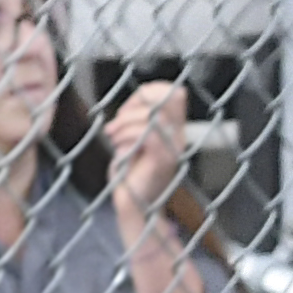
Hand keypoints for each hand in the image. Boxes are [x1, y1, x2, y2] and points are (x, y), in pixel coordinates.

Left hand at [106, 82, 188, 216]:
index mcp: (174, 129)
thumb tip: (147, 91)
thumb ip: (140, 112)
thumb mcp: (133, 132)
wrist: (132, 202)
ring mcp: (174, 150)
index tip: (126, 110)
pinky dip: (127, 136)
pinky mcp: (164, 161)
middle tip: (115, 126)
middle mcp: (179, 139)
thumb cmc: (131, 169)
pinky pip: (148, 134)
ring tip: (113, 137)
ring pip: (153, 117)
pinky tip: (119, 147)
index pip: (173, 93)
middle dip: (130, 108)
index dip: (148, 92)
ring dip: (124, 123)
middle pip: (160, 102)